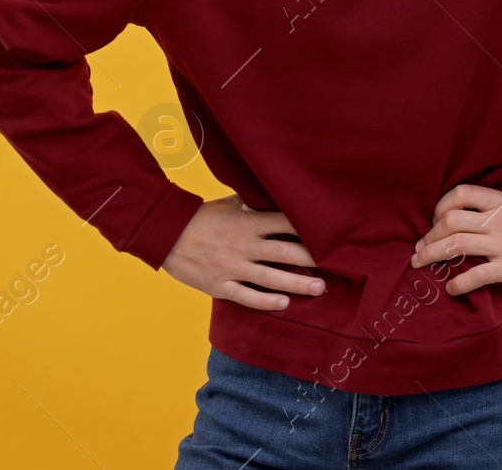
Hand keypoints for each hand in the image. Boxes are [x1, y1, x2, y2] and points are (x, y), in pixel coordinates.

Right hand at [162, 194, 324, 311]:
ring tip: (319, 288)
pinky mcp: (219, 285)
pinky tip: (284, 303)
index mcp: (246, 223)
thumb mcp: (228, 204)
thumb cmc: (200, 217)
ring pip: (270, 278)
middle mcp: (243, 245)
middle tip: (336, 265)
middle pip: (284, 253)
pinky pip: (247, 296)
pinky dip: (266, 301)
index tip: (329, 234)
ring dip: (297, 283)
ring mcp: (232, 267)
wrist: (165, 235)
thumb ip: (252, 204)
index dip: (308, 229)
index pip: (285, 224)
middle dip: (312, 259)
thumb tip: (275, 196)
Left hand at [410, 183, 501, 294]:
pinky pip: (476, 275)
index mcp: (501, 202)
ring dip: (432, 254)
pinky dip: (458, 283)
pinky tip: (451, 288)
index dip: (441, 206)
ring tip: (420, 263)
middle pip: (450, 221)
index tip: (435, 219)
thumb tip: (479, 205)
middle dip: (429, 234)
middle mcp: (497, 221)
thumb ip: (501, 204)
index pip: (460, 194)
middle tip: (420, 247)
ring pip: (456, 245)